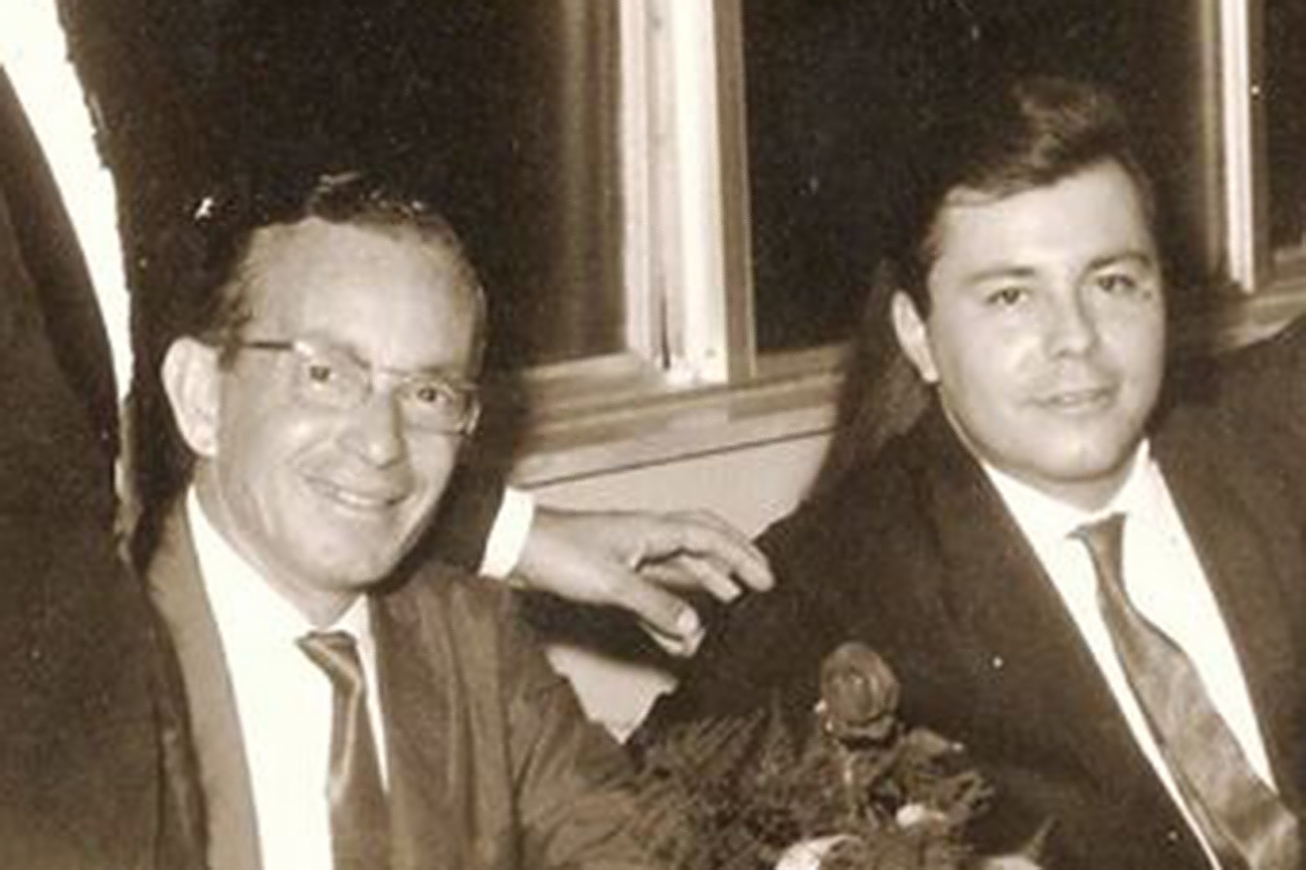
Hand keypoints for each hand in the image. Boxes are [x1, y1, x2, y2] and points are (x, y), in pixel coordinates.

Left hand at [513, 507, 773, 655]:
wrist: (515, 551)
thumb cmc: (560, 555)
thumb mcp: (614, 584)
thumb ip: (657, 606)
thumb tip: (695, 627)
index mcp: (654, 530)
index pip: (712, 538)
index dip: (742, 557)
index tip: (766, 580)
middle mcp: (648, 538)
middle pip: (703, 546)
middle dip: (733, 563)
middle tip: (759, 585)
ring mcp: (631, 555)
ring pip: (680, 570)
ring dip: (705, 588)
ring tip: (730, 609)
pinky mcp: (613, 575)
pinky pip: (654, 592)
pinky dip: (670, 611)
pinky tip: (679, 634)